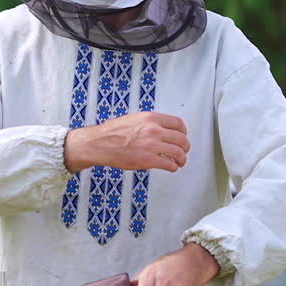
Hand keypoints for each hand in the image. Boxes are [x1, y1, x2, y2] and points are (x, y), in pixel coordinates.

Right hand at [64, 112, 189, 173]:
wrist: (101, 143)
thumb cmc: (114, 132)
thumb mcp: (135, 119)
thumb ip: (150, 123)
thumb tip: (163, 129)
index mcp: (151, 118)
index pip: (178, 124)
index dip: (183, 132)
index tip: (183, 136)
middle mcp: (154, 130)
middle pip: (181, 139)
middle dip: (185, 147)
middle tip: (184, 151)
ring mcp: (152, 145)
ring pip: (178, 153)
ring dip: (182, 159)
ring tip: (179, 162)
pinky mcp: (148, 160)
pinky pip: (169, 164)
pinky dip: (173, 167)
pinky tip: (170, 167)